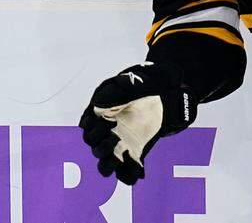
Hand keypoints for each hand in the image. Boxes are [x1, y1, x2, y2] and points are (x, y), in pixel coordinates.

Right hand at [78, 62, 197, 184]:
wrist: (164, 95)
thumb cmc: (146, 85)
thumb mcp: (138, 76)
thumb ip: (130, 79)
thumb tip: (129, 81)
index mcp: (102, 115)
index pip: (87, 125)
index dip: (90, 126)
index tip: (102, 121)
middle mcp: (107, 133)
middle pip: (93, 145)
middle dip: (99, 144)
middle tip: (112, 137)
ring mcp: (120, 146)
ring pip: (105, 165)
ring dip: (107, 164)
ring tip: (117, 158)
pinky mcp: (134, 155)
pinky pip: (126, 173)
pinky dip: (129, 176)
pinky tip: (139, 172)